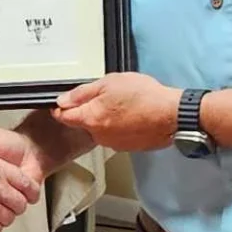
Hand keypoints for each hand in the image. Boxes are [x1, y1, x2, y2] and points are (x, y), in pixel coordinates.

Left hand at [52, 73, 178, 151]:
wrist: (171, 114)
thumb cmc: (143, 96)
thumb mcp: (109, 83)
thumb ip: (82, 93)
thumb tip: (63, 100)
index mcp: (90, 119)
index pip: (63, 117)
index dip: (61, 108)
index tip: (64, 102)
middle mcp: (99, 136)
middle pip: (84, 123)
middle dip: (90, 111)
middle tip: (107, 96)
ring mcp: (114, 144)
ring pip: (101, 130)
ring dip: (106, 119)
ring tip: (124, 105)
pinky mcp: (128, 148)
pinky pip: (116, 136)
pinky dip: (120, 127)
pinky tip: (132, 115)